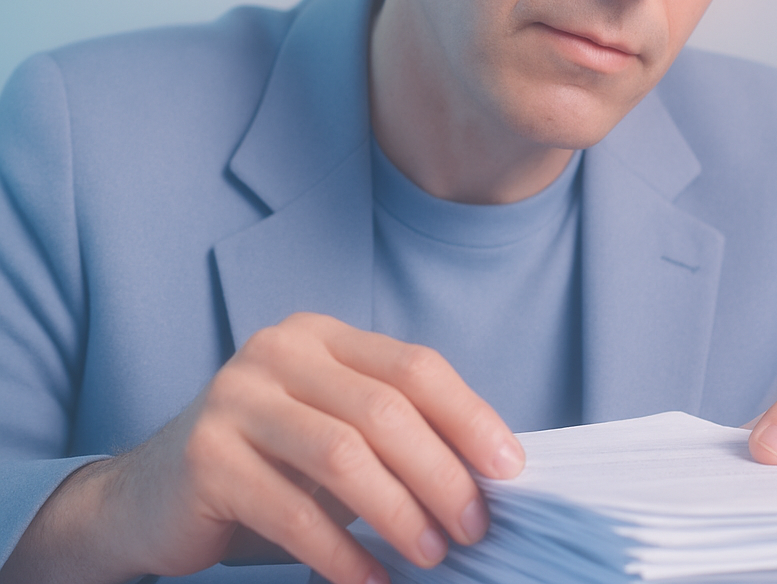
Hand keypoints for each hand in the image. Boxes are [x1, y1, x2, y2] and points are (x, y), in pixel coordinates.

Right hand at [2, 314, 523, 583]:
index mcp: (323, 334)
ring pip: (344, 453)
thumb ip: (398, 432)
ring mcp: (238, 395)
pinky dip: (341, 551)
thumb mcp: (335, 428)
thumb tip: (488, 473)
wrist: (150, 495)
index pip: (415, 366)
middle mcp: (280, 349)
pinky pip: (292, 509)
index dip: (470, 417)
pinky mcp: (205, 452)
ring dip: (400, 512)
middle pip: (386, 409)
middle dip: (442, 474)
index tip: (510, 470)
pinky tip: (371, 579)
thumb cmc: (268, 463)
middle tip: (475, 527)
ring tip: (432, 555)